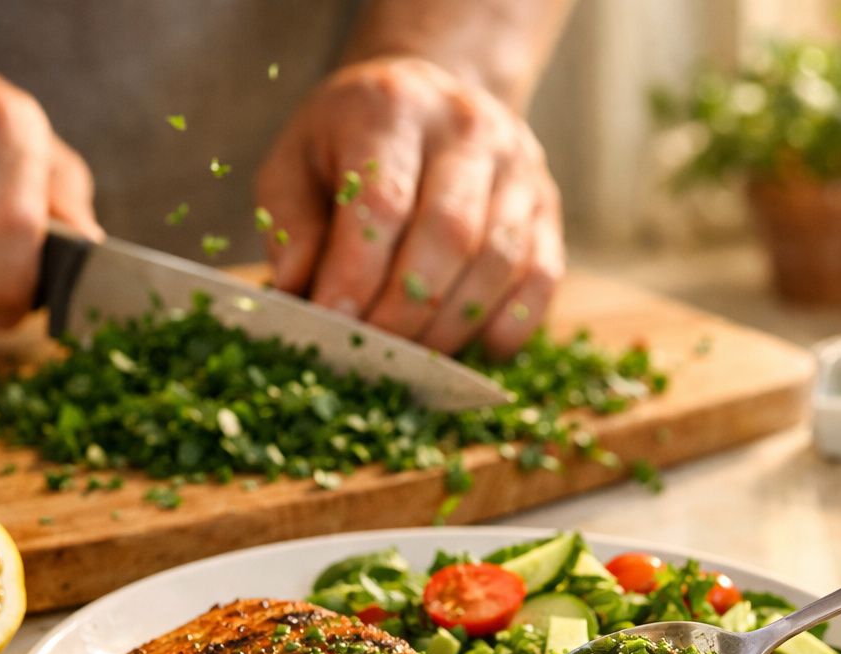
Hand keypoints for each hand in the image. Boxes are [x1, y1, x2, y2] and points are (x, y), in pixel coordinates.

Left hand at [255, 56, 563, 357]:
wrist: (422, 106)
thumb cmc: (346, 147)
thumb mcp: (295, 166)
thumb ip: (293, 228)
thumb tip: (300, 293)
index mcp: (394, 108)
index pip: (384, 202)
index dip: (357, 273)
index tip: (331, 323)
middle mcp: (467, 127)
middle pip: (449, 234)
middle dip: (406, 310)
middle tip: (373, 354)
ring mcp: (518, 165)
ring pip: (498, 260)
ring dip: (453, 325)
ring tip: (413, 359)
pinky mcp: (547, 206)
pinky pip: (542, 276)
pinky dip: (509, 324)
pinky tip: (475, 351)